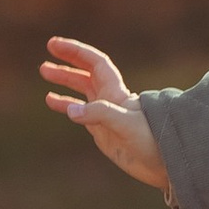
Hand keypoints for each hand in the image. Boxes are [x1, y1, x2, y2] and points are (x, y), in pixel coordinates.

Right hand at [41, 38, 172, 194]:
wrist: (164, 163)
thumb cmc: (152, 141)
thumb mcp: (126, 125)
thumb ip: (99, 114)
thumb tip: (71, 110)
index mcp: (116, 92)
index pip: (94, 63)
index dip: (76, 52)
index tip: (55, 44)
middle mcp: (110, 99)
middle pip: (86, 73)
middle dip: (68, 61)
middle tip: (47, 53)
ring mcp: (106, 115)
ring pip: (82, 91)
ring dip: (64, 79)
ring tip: (44, 71)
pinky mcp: (103, 130)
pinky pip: (79, 112)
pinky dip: (64, 104)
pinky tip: (50, 100)